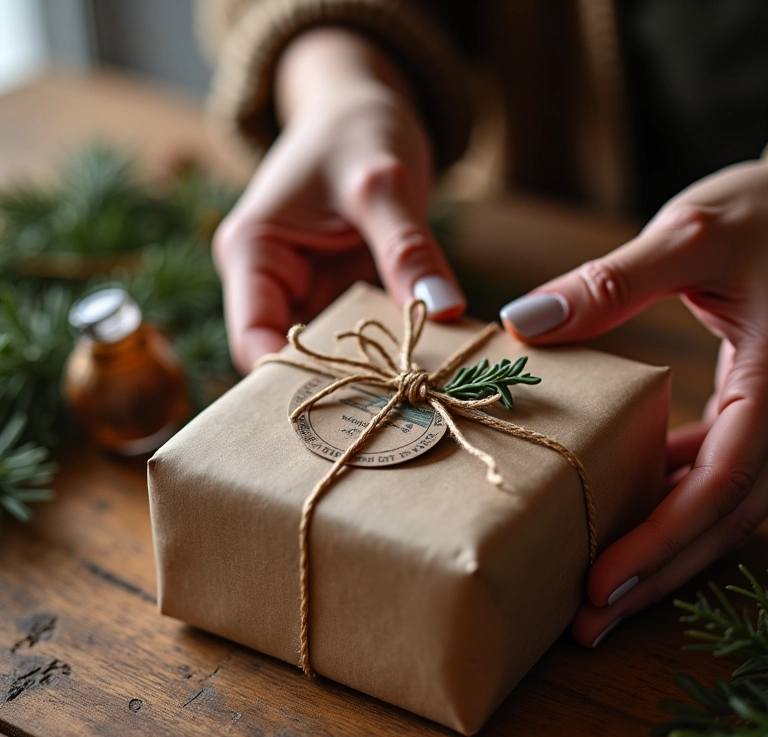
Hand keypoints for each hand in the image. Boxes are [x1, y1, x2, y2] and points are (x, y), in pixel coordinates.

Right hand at [214, 28, 463, 373]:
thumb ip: (406, 246)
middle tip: (389, 411)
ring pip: (321, 354)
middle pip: (285, 357)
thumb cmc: (356, 128)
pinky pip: (351, 338)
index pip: (252, 339)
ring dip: (360, 376)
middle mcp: (267, 280)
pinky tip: (412, 370)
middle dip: (332, 386)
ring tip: (405, 401)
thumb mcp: (383, 181)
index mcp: (251, 252)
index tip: (352, 400)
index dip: (291, 378)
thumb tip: (442, 309)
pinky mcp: (333, 293)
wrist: (361, 107)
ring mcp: (301, 290)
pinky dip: (379, 354)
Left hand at [499, 160, 767, 646]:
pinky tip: (628, 508)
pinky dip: (673, 498)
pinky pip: (717, 471)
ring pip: (722, 507)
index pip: (721, 486)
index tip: (602, 583)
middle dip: (656, 573)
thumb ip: (610, 282)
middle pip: (721, 519)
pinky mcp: (755, 408)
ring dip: (663, 550)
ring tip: (601, 592)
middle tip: (589, 621)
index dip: (662, 542)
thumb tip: (524, 321)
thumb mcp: (690, 237)